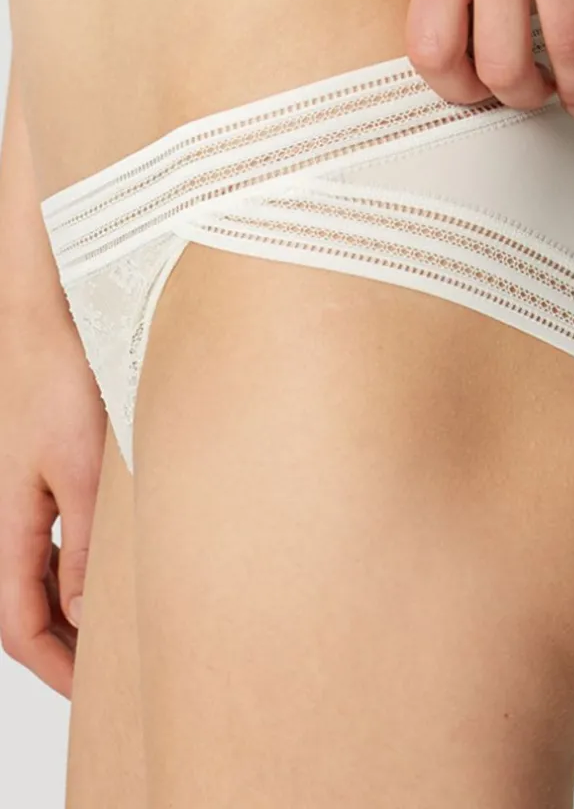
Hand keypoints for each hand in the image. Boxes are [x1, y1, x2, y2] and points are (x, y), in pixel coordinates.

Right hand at [0, 301, 105, 697]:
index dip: (57, 668)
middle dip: (66, 650)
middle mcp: (10, 518)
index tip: (97, 695)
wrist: (47, 322)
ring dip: (75, 612)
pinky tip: (111, 572)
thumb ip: (82, 542)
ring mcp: (26, 497)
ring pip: (42, 576)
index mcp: (9, 525)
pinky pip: (56, 541)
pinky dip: (80, 570)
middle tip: (113, 676)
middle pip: (28, 607)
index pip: (20, 624)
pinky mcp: (47, 474)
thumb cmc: (58, 383)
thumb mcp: (80, 471)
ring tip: (118, 634)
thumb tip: (83, 611)